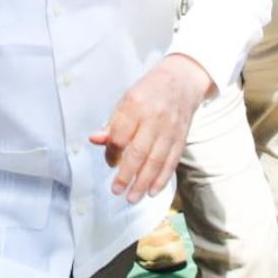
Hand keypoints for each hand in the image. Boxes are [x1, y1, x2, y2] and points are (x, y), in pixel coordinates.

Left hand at [89, 54, 211, 201]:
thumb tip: (95, 140)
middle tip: (117, 191)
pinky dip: (162, 178)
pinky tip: (153, 191)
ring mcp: (170, 129)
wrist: (182, 79)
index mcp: (135, 105)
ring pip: (156, 160)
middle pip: (138, 152)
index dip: (112, 153)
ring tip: (133, 198)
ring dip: (143, 182)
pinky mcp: (181, 137)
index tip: (110, 163)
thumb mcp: (126, 100)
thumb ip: (112, 123)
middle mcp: (154, 117)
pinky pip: (171, 161)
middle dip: (126, 175)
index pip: (120, 135)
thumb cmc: (149, 91)